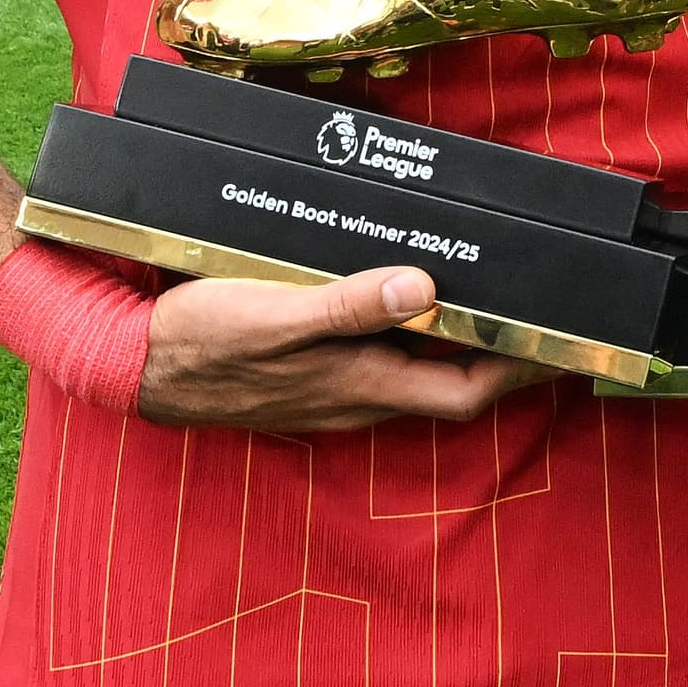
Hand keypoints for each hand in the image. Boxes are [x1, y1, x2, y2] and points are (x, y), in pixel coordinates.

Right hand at [137, 266, 538, 434]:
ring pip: (412, 375)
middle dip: (498, 354)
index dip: (516, 371)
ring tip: (485, 298)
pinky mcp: (304, 376)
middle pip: (447, 385)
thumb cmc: (200, 342)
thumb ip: (349, 306)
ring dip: (453, 344)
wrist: (129, 365)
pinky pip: (374, 363)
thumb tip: (426, 289)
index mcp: (359, 384)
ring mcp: (328, 391)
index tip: (558, 342)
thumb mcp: (275, 315)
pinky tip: (402, 300)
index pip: (464, 392)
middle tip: (536, 312)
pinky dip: (405, 336)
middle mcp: (353, 397)